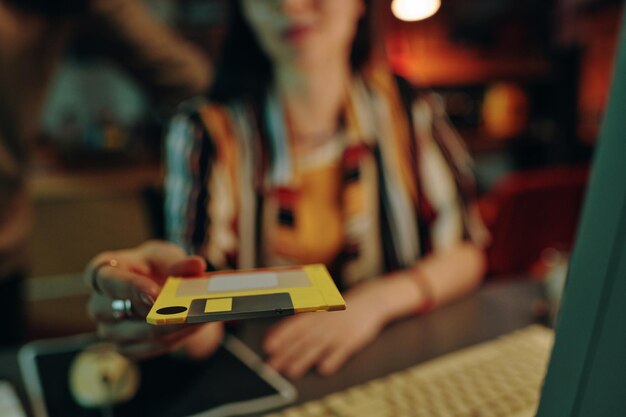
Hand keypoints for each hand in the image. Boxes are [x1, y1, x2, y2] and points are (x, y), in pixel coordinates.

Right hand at [85, 240, 223, 359]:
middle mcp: (99, 304)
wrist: (159, 289)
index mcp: (102, 272)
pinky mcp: (125, 347)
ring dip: (173, 325)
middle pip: (121, 312)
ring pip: (141, 333)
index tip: (155, 292)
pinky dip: (175, 337)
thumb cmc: (155, 267)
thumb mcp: (166, 257)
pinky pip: (151, 347)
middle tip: (186, 309)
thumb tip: (196, 265)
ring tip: (201, 316)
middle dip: (155, 311)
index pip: (106, 280)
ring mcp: (109, 329)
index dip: (129, 287)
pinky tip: (194, 326)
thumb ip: (179, 261)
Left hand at [263, 283, 386, 378]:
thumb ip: (301, 322)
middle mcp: (326, 322)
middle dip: (287, 353)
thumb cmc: (340, 309)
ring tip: (291, 371)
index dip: (281, 335)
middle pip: (303, 339)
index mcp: (316, 313)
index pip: (295, 324)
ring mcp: (339, 331)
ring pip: (319, 347)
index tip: (268, 346)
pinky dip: (333, 360)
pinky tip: (323, 368)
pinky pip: (342, 352)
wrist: (370, 301)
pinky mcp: (353, 341)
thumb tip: (276, 334)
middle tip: (273, 366)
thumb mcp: (321, 310)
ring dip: (304, 359)